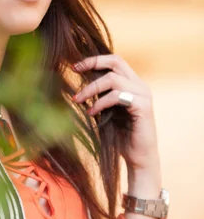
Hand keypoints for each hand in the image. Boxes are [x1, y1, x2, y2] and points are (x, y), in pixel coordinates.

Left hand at [71, 54, 160, 178]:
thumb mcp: (106, 110)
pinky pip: (117, 96)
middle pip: (116, 61)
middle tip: (74, 70)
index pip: (115, 61)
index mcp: (133, 84)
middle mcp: (140, 86)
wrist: (138, 158)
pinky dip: (100, 103)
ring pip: (113, 79)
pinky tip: (91, 113)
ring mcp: (143, 95)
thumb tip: (77, 84)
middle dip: (93, 63)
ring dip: (91, 89)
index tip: (75, 66)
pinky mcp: (143, 107)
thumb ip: (99, 95)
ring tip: (78, 100)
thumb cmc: (120, 136)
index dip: (95, 60)